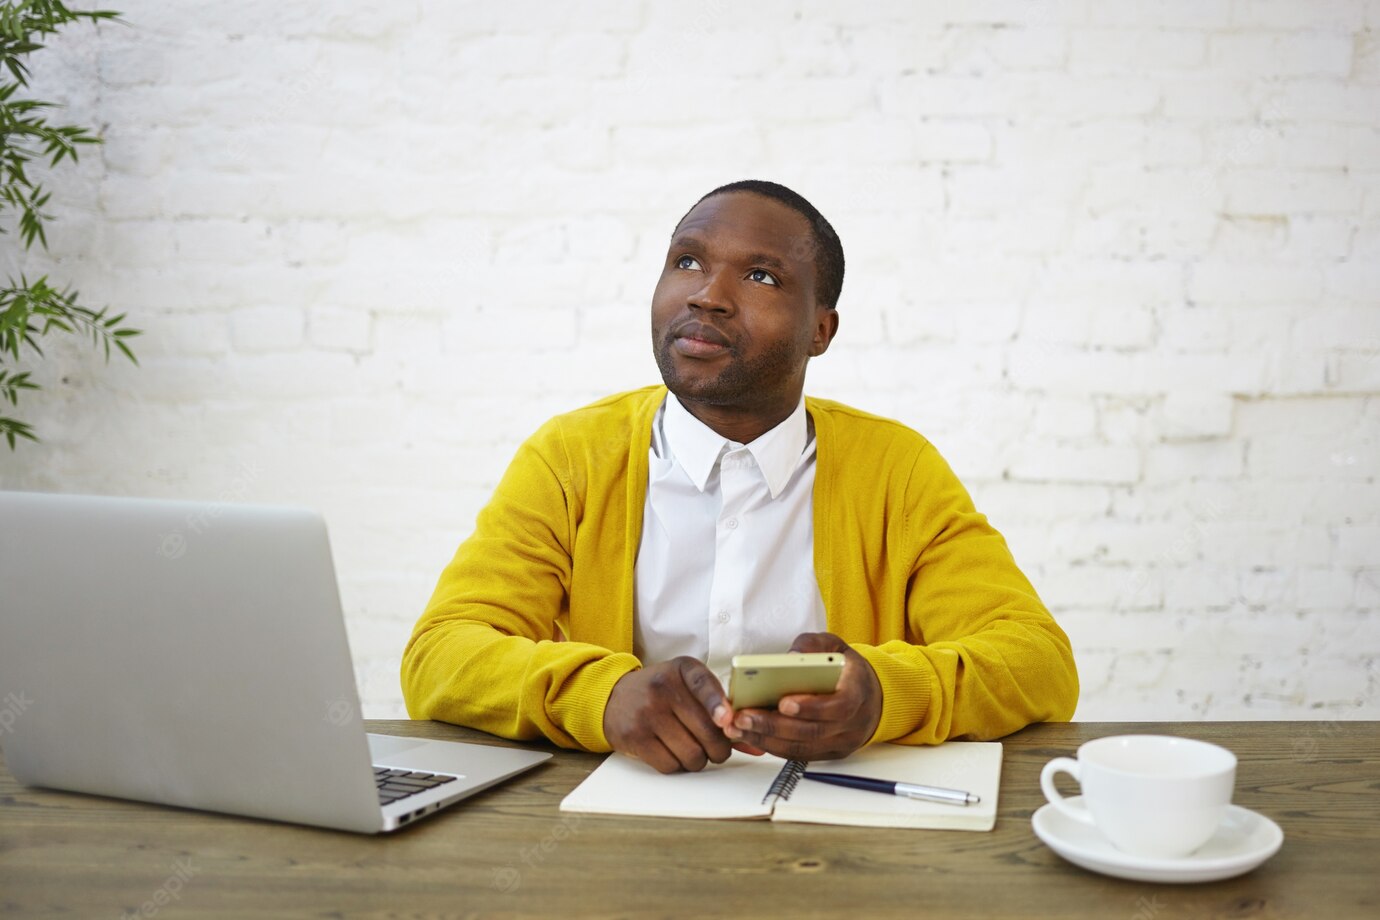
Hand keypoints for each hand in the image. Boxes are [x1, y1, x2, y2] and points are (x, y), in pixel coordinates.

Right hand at [603, 657, 740, 773]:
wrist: (613, 697)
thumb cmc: (661, 692)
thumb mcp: (687, 686)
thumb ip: (721, 708)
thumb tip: (753, 743)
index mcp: (683, 670)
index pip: (704, 684)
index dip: (718, 705)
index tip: (726, 720)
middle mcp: (663, 688)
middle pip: (707, 732)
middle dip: (719, 748)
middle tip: (717, 748)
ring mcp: (647, 713)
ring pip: (692, 754)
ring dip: (699, 760)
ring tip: (693, 749)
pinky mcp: (635, 736)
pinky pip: (670, 765)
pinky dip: (677, 765)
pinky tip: (673, 752)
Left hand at [724, 633, 881, 761]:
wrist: (872, 697)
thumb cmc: (847, 670)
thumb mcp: (834, 646)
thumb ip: (812, 646)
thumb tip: (788, 657)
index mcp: (857, 693)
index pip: (839, 706)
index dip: (811, 707)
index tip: (783, 703)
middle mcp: (852, 723)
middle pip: (812, 731)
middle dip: (774, 725)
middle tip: (743, 716)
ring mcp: (840, 742)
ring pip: (802, 747)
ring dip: (766, 739)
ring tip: (738, 728)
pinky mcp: (827, 753)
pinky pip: (798, 755)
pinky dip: (772, 747)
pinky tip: (750, 736)